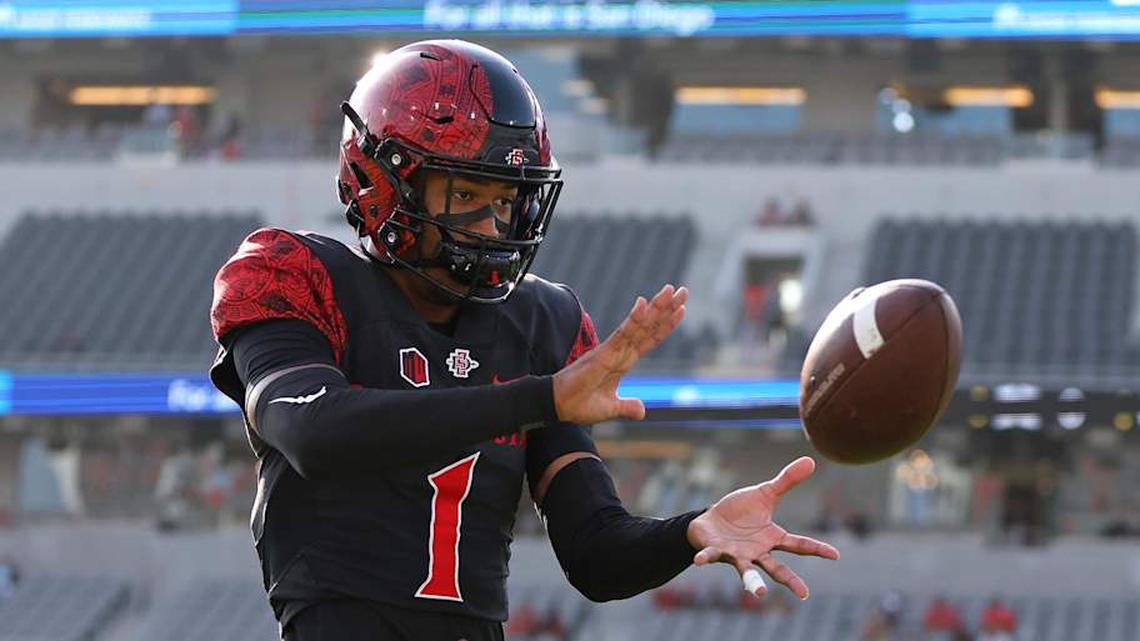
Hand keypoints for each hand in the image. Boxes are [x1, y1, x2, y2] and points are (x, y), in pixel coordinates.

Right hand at [552, 284, 686, 423]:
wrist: (559, 406)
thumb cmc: (580, 404)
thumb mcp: (610, 408)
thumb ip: (627, 407)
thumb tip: (642, 411)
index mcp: (624, 361)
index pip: (650, 339)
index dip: (666, 325)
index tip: (681, 309)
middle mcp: (621, 351)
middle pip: (649, 326)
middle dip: (666, 308)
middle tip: (683, 290)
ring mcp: (613, 349)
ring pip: (639, 325)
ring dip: (656, 307)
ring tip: (671, 290)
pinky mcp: (604, 352)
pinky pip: (622, 334)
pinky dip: (634, 319)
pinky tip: (643, 304)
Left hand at [686, 457, 839, 599]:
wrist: (712, 519)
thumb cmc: (740, 511)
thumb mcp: (765, 493)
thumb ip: (786, 481)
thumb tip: (811, 460)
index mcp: (772, 538)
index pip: (798, 544)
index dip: (817, 548)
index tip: (835, 555)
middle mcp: (757, 551)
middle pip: (776, 568)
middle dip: (790, 580)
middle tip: (804, 594)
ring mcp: (737, 554)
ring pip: (747, 570)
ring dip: (752, 582)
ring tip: (759, 593)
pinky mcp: (716, 551)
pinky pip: (711, 555)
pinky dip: (705, 558)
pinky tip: (699, 561)